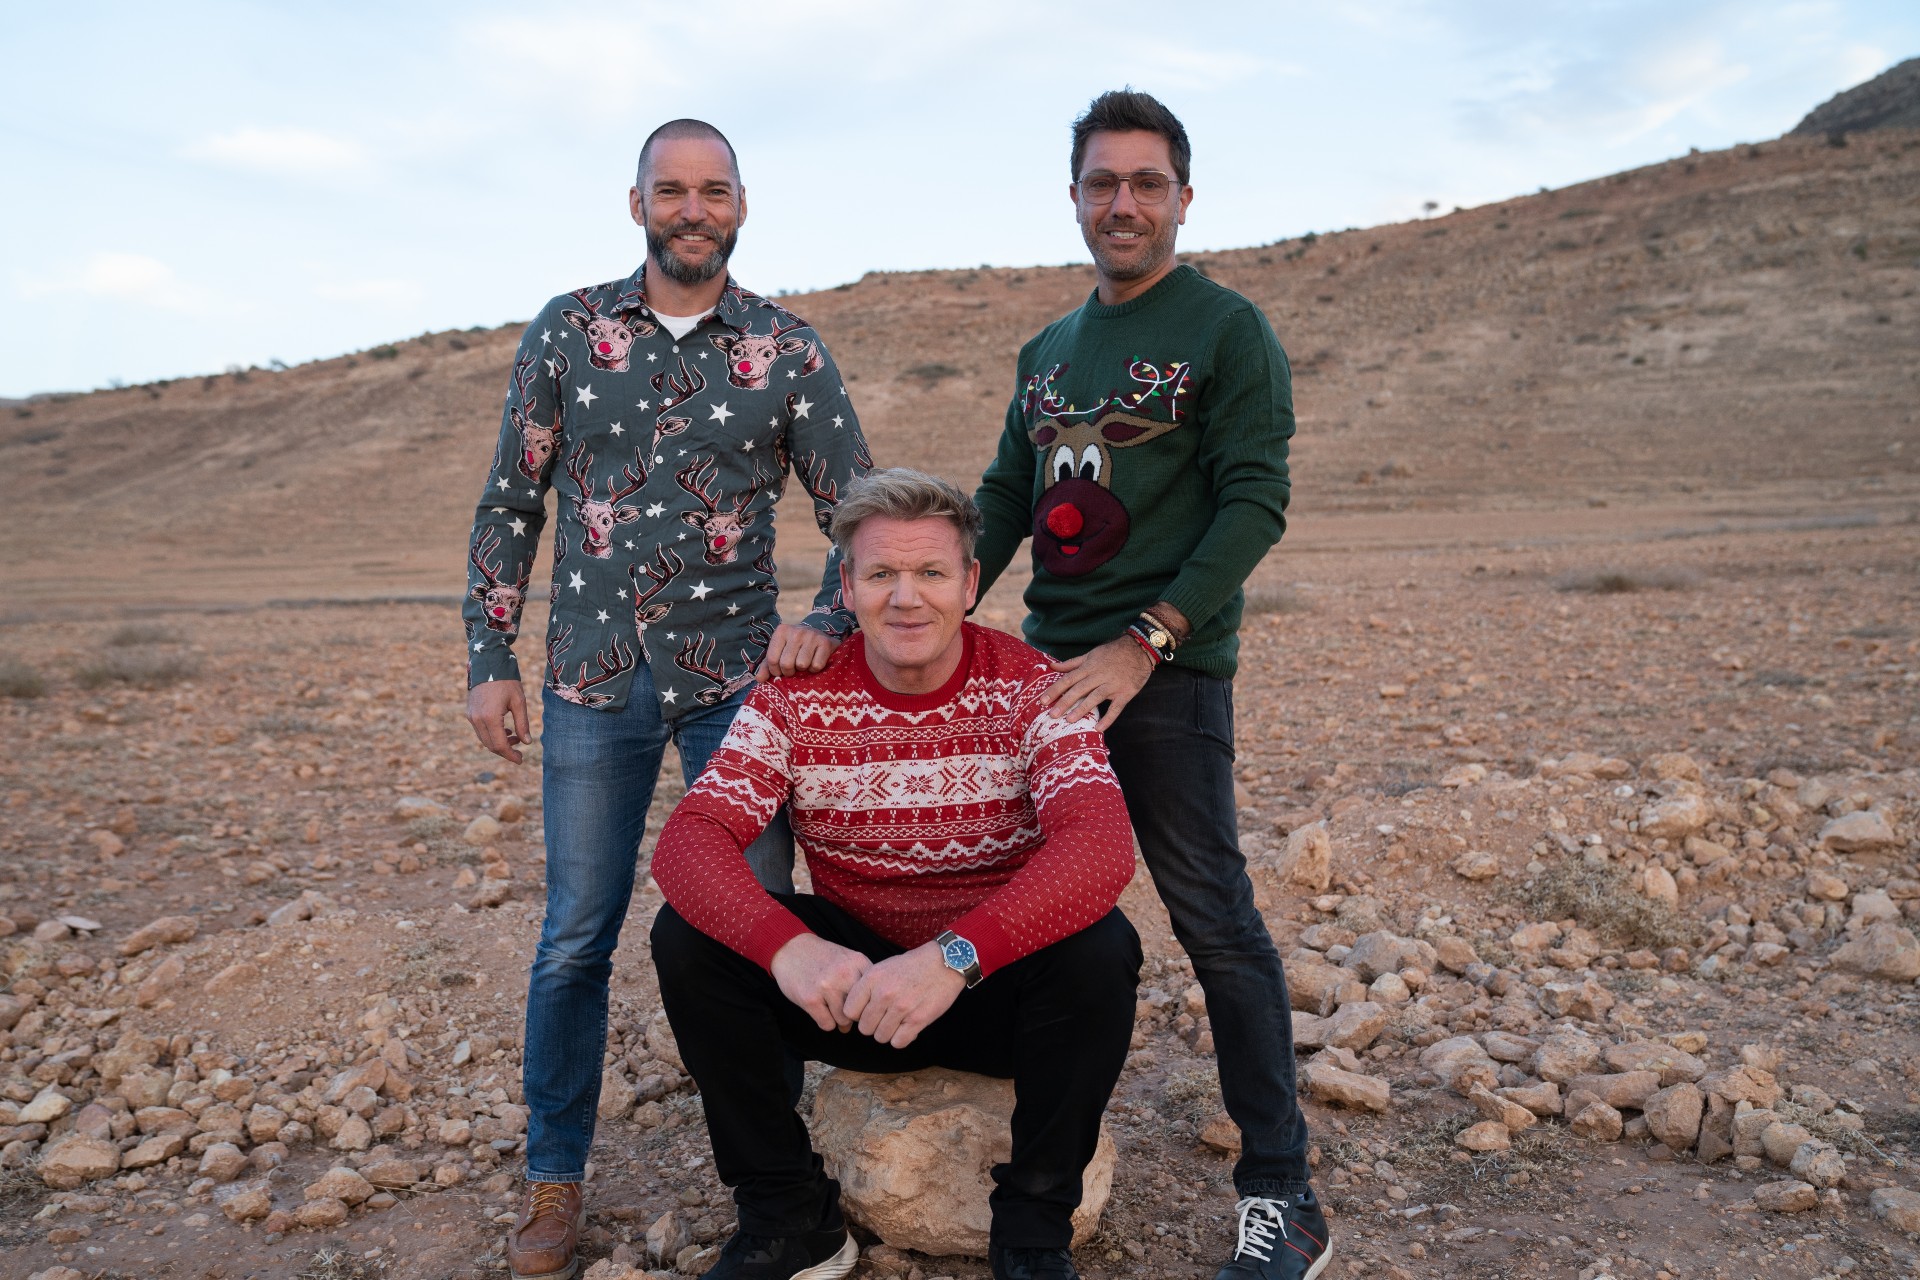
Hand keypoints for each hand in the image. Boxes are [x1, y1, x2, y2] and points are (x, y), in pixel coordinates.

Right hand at [467, 679, 529, 763]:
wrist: (488, 663)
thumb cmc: (507, 681)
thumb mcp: (519, 702)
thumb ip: (522, 723)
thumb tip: (527, 743)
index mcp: (490, 717)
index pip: (499, 745)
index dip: (510, 755)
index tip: (521, 760)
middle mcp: (477, 719)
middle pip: (490, 745)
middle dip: (505, 751)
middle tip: (520, 751)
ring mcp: (471, 716)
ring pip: (484, 739)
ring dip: (499, 742)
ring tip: (515, 736)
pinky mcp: (470, 712)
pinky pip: (480, 730)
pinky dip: (492, 734)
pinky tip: (505, 729)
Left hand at [755, 623, 839, 680]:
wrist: (820, 635)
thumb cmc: (795, 647)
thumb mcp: (779, 653)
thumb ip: (767, 666)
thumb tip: (759, 679)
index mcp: (781, 631)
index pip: (772, 659)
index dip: (775, 671)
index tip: (780, 671)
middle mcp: (796, 631)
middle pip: (786, 663)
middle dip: (789, 672)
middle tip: (793, 668)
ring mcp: (812, 635)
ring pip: (802, 665)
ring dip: (803, 670)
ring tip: (804, 663)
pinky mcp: (825, 643)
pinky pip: (816, 666)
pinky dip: (815, 669)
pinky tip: (814, 662)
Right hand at [770, 934, 872, 1032]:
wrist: (791, 948)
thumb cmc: (822, 957)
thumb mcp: (848, 959)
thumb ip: (861, 982)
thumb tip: (866, 1018)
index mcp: (858, 962)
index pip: (875, 995)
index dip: (869, 1004)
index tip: (862, 1005)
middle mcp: (845, 974)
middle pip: (861, 1010)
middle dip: (854, 1015)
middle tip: (846, 1011)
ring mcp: (827, 987)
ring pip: (844, 1021)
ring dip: (839, 1020)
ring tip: (832, 1010)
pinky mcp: (811, 999)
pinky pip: (827, 1025)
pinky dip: (825, 1022)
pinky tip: (820, 1011)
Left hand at [842, 942, 965, 1048]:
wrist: (944, 963)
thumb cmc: (911, 966)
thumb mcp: (883, 968)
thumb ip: (866, 988)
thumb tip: (853, 1012)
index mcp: (872, 979)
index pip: (849, 1011)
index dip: (858, 1014)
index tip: (867, 1011)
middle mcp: (884, 993)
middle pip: (864, 1028)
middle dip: (873, 1025)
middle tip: (885, 1017)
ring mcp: (901, 1008)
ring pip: (880, 1037)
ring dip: (888, 1032)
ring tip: (897, 1021)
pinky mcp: (918, 1020)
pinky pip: (898, 1042)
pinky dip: (901, 1038)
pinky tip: (907, 1027)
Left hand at [1043, 636, 1154, 730]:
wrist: (1140, 649)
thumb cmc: (1113, 652)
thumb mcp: (1091, 654)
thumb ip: (1072, 663)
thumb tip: (1052, 667)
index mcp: (1089, 666)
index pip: (1069, 679)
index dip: (1055, 690)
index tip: (1042, 701)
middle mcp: (1099, 675)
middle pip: (1079, 689)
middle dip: (1065, 702)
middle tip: (1052, 715)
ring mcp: (1113, 685)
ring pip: (1095, 697)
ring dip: (1082, 709)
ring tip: (1070, 720)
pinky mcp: (1126, 693)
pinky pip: (1116, 708)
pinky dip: (1108, 718)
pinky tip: (1099, 728)